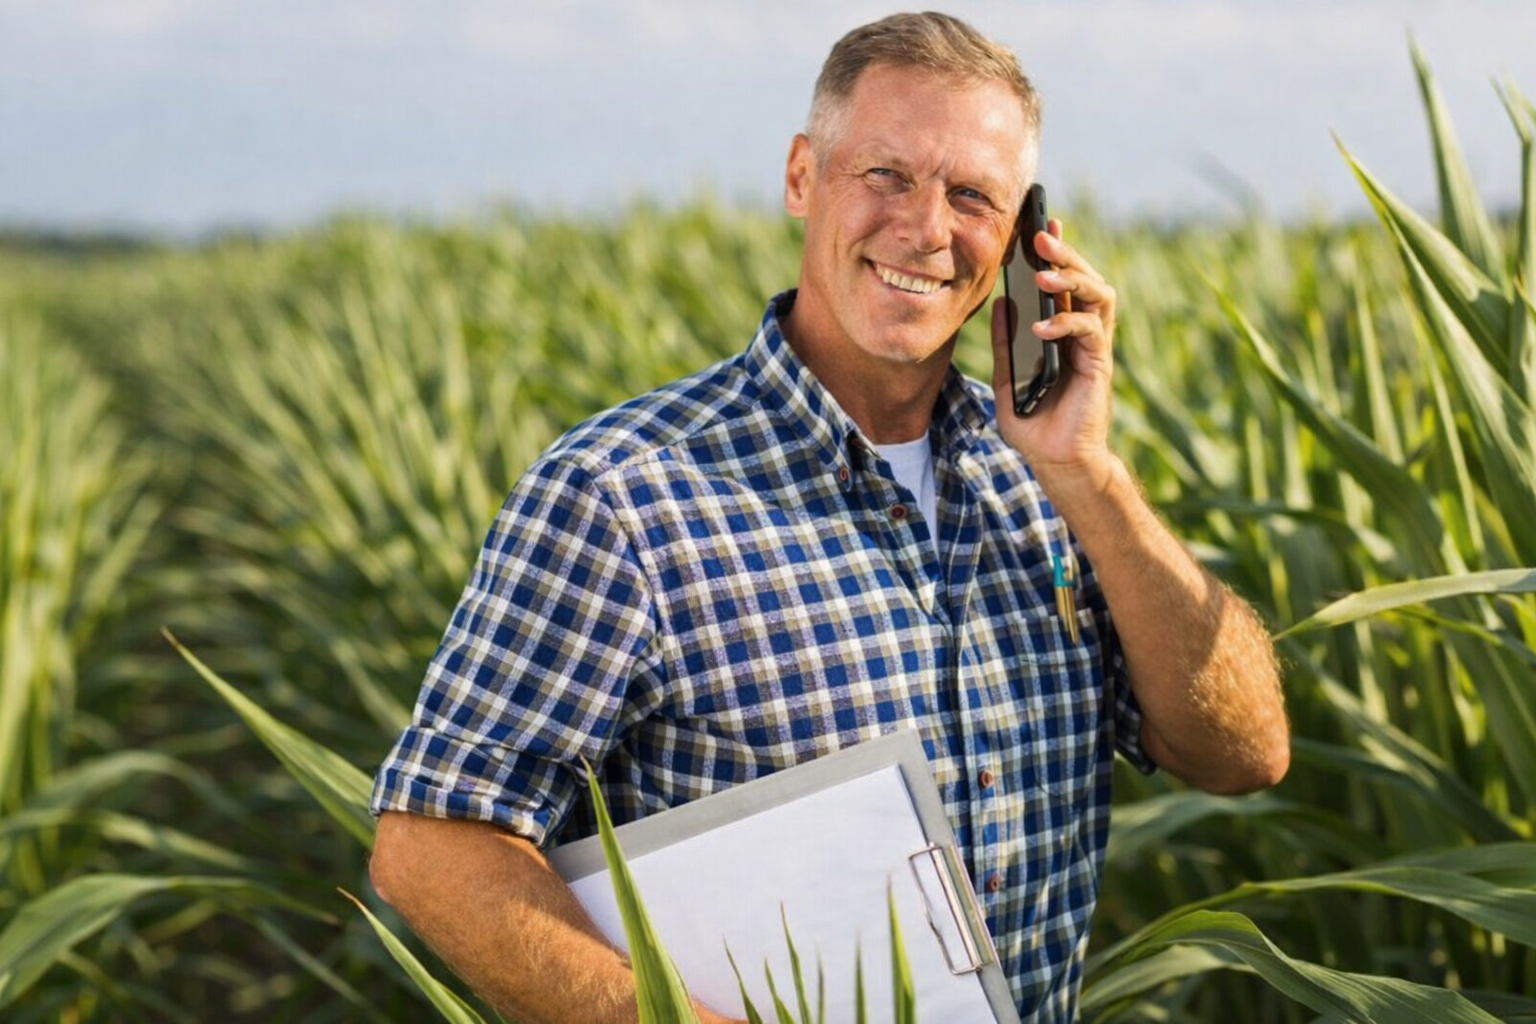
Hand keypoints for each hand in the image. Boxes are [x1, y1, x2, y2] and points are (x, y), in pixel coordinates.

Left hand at [989, 218, 1118, 488]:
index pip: (1060, 282)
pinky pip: (1090, 331)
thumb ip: (1004, 346)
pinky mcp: (1099, 364)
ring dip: (1072, 278)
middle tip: (1040, 234)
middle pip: (1083, 277)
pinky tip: (1042, 327)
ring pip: (1096, 294)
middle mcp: (1080, 332)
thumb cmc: (1034, 424)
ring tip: (1043, 273)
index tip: (1036, 225)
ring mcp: (1092, 346)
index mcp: (1060, 330)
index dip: (1053, 252)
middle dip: (1064, 252)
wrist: (1056, 461)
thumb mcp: (1006, 381)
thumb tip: (999, 304)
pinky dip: (1066, 322)